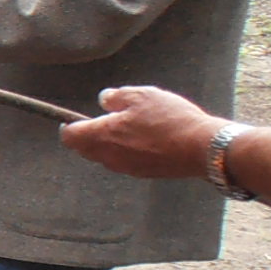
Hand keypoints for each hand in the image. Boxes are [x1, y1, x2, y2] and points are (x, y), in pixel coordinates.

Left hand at [59, 85, 223, 179]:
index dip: (68, 127)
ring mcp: (125, 168)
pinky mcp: (143, 174)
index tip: (72, 119)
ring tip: (126, 128)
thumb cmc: (169, 118)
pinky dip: (125, 152)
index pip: (70, 137)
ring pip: (104, 157)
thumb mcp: (141, 96)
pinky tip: (143, 141)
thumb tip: (104, 100)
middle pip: (84, 149)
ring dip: (107, 144)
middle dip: (86, 136)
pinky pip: (124, 162)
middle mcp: (109, 156)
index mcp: (102, 136)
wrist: (202, 147)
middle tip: (101, 122)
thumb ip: (116, 97)